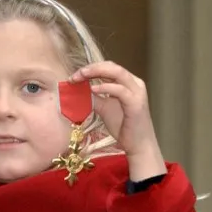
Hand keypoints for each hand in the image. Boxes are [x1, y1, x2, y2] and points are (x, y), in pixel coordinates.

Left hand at [70, 61, 165, 179]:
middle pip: (112, 66)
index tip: (74, 76)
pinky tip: (93, 89)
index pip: (108, 68)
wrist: (138, 145)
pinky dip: (105, 87)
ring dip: (97, 72)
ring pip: (117, 73)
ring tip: (81, 76)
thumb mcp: (104, 108)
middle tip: (75, 74)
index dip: (91, 68)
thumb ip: (94, 97)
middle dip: (92, 68)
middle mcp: (134, 83)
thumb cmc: (123, 127)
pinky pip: (120, 90)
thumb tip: (78, 89)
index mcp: (127, 82)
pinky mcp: (136, 103)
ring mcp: (137, 92)